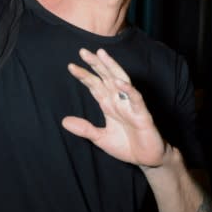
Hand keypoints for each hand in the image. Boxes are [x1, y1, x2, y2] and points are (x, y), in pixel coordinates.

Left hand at [63, 48, 166, 167]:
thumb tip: (64, 121)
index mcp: (110, 104)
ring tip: (102, 55)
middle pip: (106, 77)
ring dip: (112, 67)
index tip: (71, 66)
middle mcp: (119, 101)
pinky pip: (136, 99)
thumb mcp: (101, 138)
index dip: (84, 75)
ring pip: (121, 80)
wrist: (147, 160)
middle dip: (96, 64)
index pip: (95, 85)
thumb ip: (85, 129)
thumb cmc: (128, 146)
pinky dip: (128, 89)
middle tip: (83, 51)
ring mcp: (131, 105)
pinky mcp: (142, 114)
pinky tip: (119, 81)